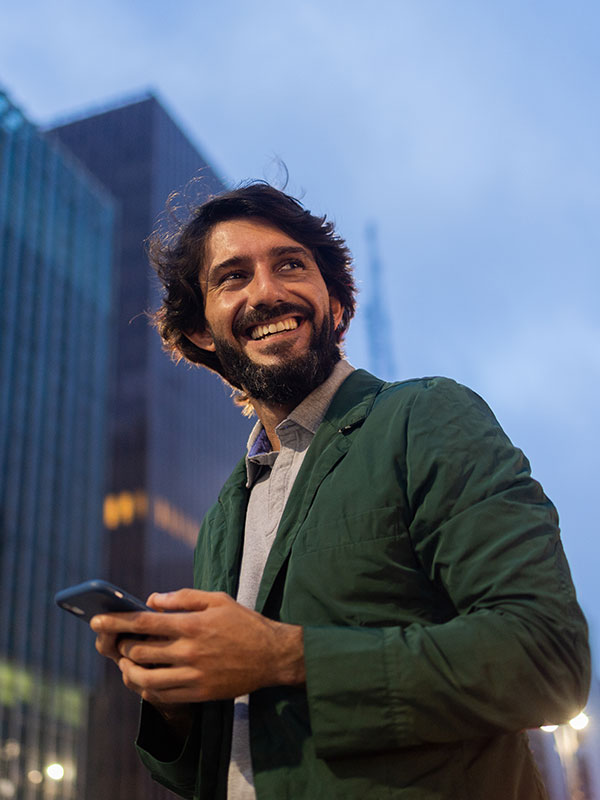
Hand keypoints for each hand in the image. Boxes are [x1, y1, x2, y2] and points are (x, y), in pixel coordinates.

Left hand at [90, 589, 304, 706]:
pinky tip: (144, 679)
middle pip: (139, 652)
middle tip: (117, 642)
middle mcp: (190, 651)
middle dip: (121, 646)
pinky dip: (146, 688)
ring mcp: (194, 675)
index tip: (96, 620)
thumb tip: (152, 599)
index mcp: (193, 624)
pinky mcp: (199, 693)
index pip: (144, 622)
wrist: (272, 655)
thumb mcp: (217, 600)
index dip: (116, 621)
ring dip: (128, 671)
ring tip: (126, 663)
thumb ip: (183, 597)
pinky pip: (162, 695)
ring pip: (145, 679)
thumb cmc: (244, 623)